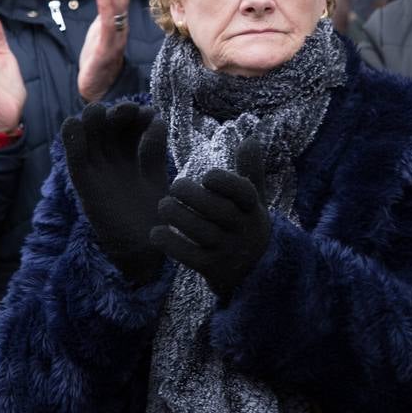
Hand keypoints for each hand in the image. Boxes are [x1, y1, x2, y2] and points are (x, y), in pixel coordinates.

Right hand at [63, 102, 168, 283]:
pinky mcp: (85, 187)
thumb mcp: (156, 175)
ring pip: (88, 137)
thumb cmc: (154, 213)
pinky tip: (73, 126)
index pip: (129, 125)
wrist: (146, 251)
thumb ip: (153, 149)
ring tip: (98, 112)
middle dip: (116, 113)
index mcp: (130, 154)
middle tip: (128, 111)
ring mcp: (97, 171)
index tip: (148, 113)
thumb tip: (156, 118)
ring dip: (91, 120)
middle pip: (108, 126)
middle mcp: (112, 158)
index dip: (136, 114)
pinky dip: (71, 142)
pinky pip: (75, 160)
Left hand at [78, 0, 130, 102]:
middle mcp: (120, 23)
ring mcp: (116, 34)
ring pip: (117, 2)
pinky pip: (108, 22)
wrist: (98, 90)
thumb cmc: (99, 59)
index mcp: (117, 18)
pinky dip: (106, 3)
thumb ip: (105, 10)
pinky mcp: (107, 47)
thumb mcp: (100, 29)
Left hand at [151, 136, 270, 298]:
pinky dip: (171, 244)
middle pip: (219, 211)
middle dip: (193, 196)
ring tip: (162, 205)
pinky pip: (189, 256)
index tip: (207, 176)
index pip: (244, 193)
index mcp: (252, 208)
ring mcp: (227, 251)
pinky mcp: (211, 269)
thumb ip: (250, 170)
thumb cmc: (246, 225)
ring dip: (178, 216)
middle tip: (174, 186)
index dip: (226, 183)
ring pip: (202, 232)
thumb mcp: (254, 200)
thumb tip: (250, 139)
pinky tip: (156, 232)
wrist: (255, 273)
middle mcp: (243, 229)